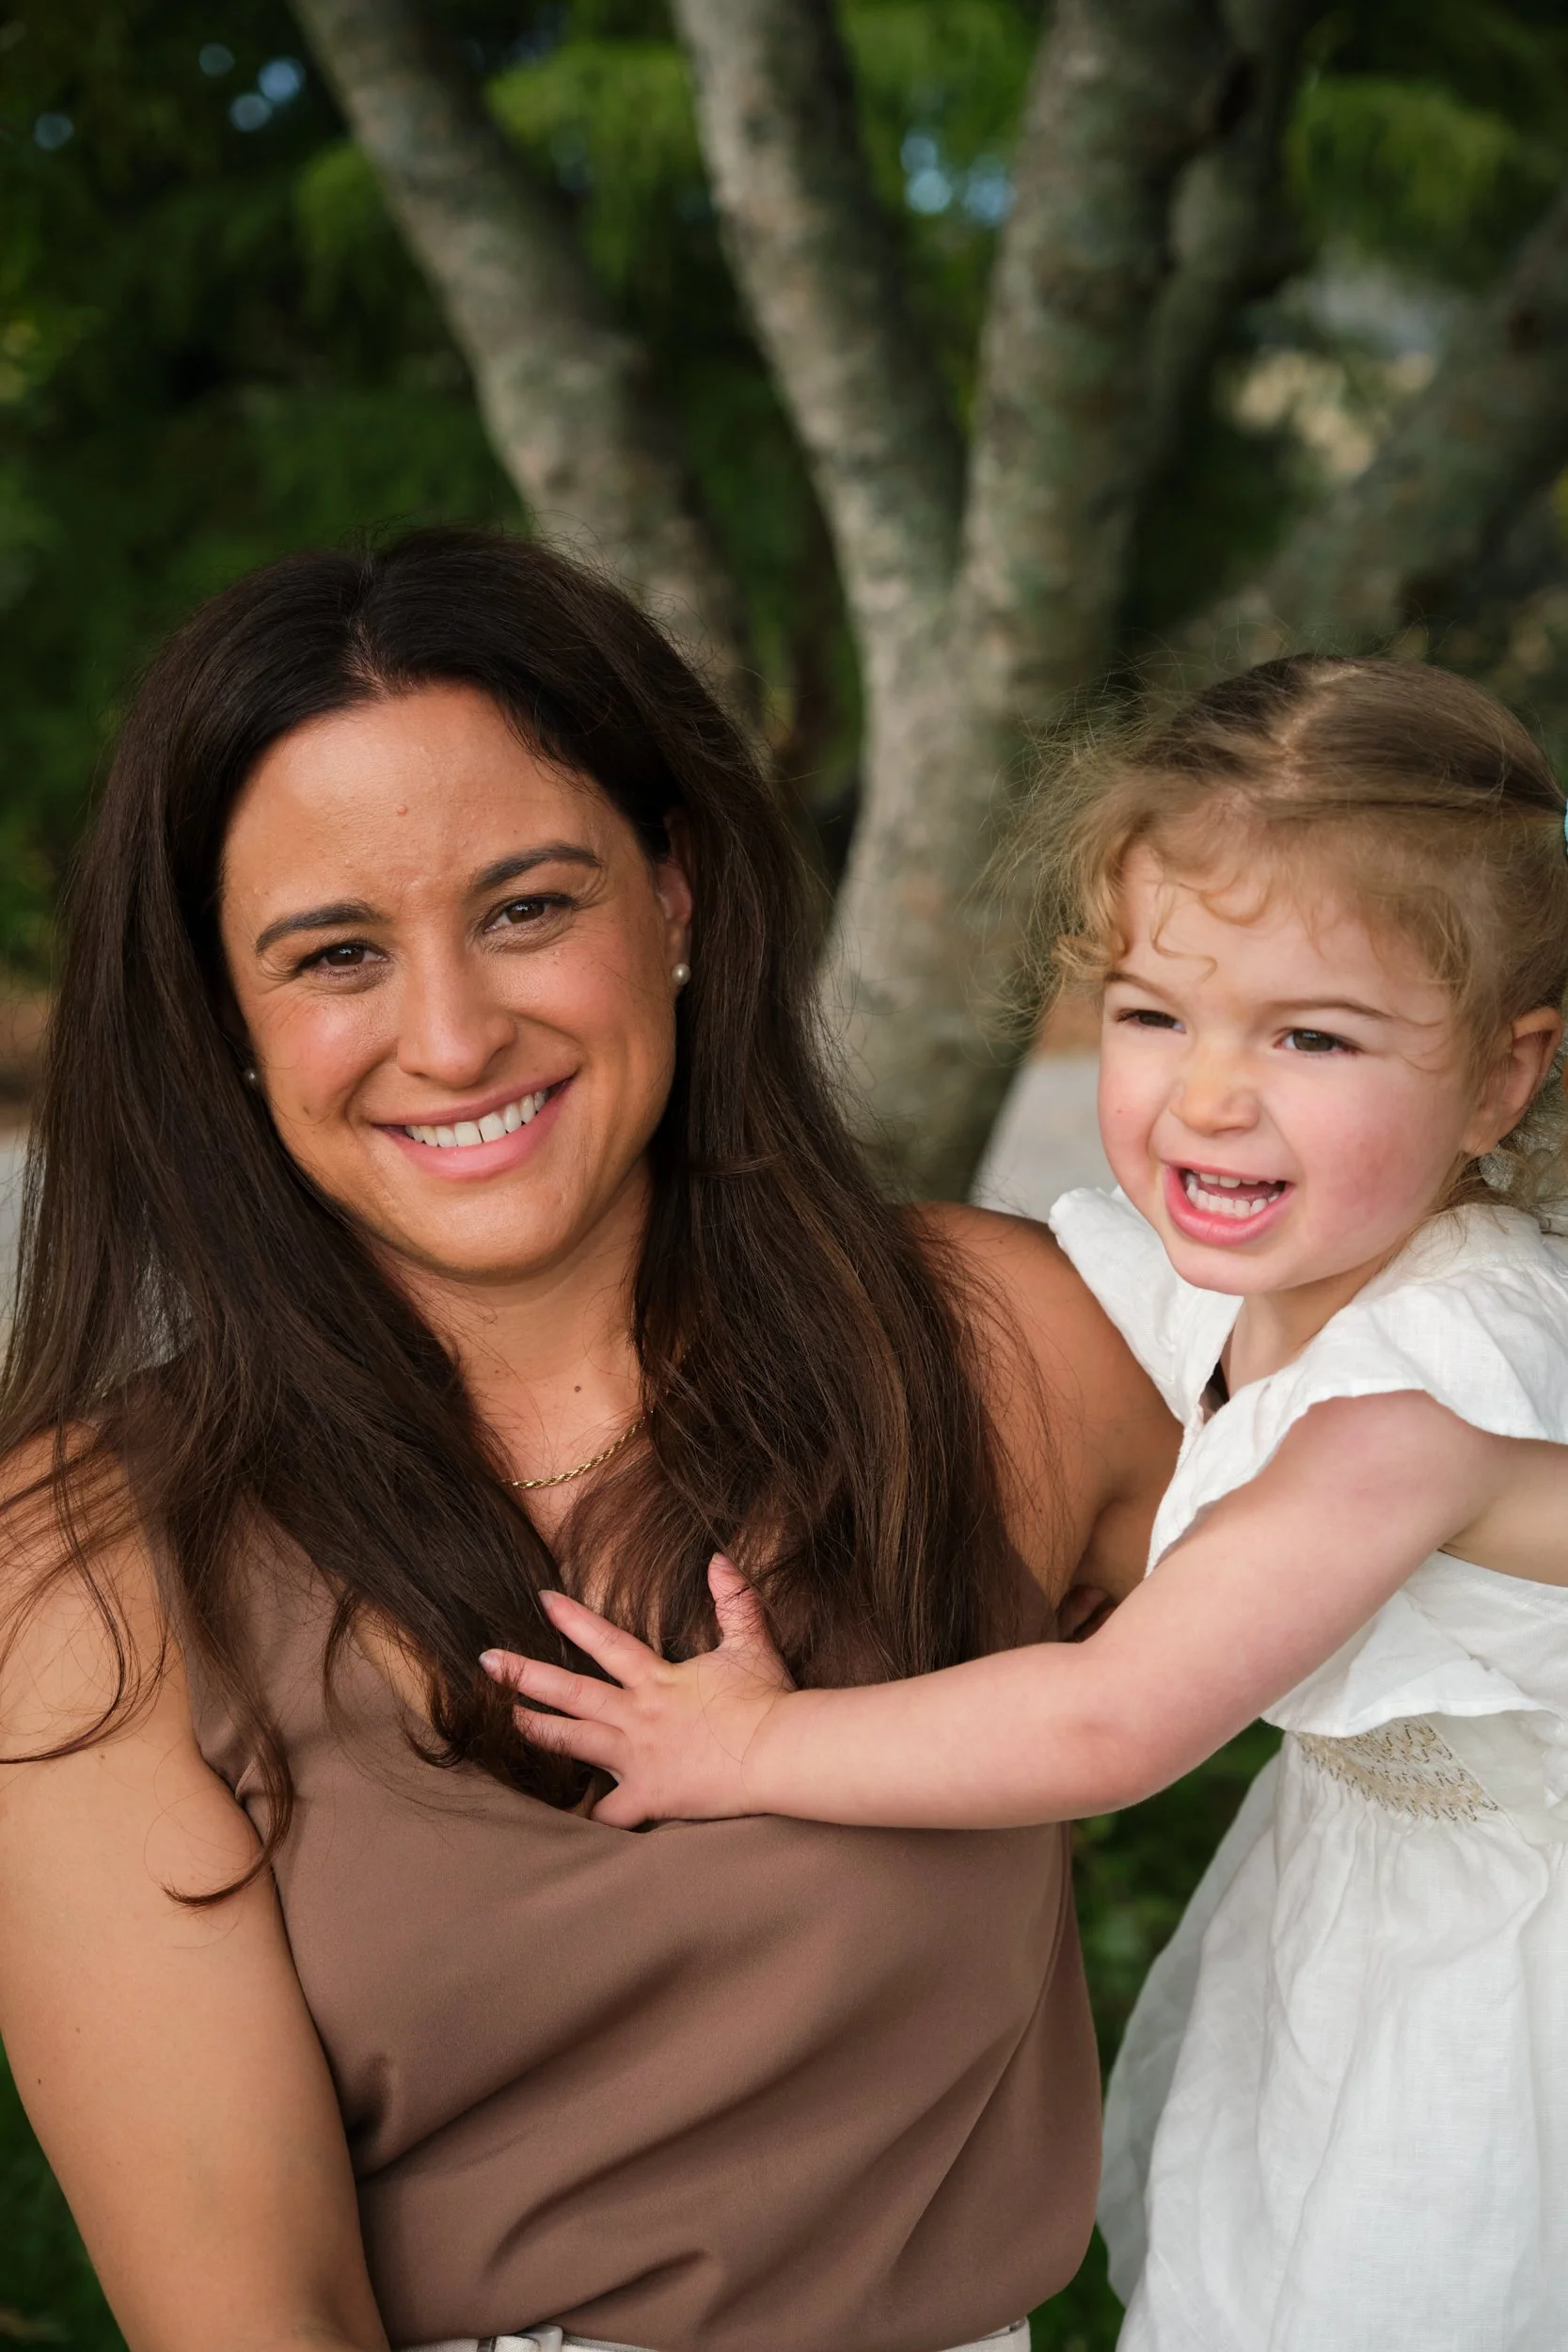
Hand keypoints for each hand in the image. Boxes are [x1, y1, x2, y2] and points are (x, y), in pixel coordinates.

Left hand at [480, 1556, 793, 1827]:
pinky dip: (587, 1819)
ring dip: (536, 1732)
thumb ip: (733, 1600)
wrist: (779, 1751)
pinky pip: (609, 1814)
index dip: (572, 1620)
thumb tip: (719, 1558)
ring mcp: (638, 1758)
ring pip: (573, 1743)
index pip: (606, 1643)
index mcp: (657, 1679)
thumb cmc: (766, 1700)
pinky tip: (560, 1821)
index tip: (541, 1600)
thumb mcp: (752, 1642)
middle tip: (486, 1662)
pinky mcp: (649, 1796)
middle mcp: (638, 1716)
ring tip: (501, 1723)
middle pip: (570, 1692)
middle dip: (524, 1675)